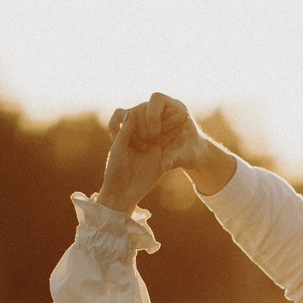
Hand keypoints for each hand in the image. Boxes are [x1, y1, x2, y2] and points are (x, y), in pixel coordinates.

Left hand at [95, 93, 196, 212]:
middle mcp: (141, 139)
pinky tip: (186, 133)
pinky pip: (169, 147)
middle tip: (177, 109)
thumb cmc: (116, 170)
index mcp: (129, 133)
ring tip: (186, 116)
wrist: (123, 193)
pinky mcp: (159, 159)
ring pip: (164, 134)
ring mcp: (151, 149)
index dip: (149, 112)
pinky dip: (177, 140)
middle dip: (165, 117)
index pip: (140, 117)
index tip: (153, 112)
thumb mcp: (120, 148)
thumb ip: (126, 131)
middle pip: (154, 124)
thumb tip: (132, 112)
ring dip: (174, 126)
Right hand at [112, 91, 237, 197]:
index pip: (157, 99)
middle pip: (141, 107)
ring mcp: (146, 115)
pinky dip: (116, 125)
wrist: (192, 153)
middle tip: (144, 144)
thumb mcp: (187, 157)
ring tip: (130, 144)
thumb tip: (164, 166)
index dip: (153, 114)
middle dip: (140, 125)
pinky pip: (119, 117)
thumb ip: (176, 159)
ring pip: (129, 113)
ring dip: (127, 128)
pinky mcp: (135, 123)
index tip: (155, 132)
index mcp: (175, 106)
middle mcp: (158, 108)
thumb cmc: (192, 153)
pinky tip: (118, 140)